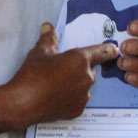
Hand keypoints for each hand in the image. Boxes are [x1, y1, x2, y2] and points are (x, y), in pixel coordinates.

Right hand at [0, 23, 119, 132]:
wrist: (23, 103)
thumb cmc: (32, 74)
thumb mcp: (39, 52)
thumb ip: (48, 39)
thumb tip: (48, 27)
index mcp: (79, 60)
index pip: (100, 52)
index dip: (108, 50)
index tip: (115, 49)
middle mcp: (86, 77)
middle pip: (89, 70)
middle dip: (78, 68)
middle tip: (60, 69)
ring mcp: (83, 96)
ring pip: (83, 86)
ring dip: (75, 83)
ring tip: (55, 85)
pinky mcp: (77, 110)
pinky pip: (78, 100)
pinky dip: (70, 97)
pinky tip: (55, 97)